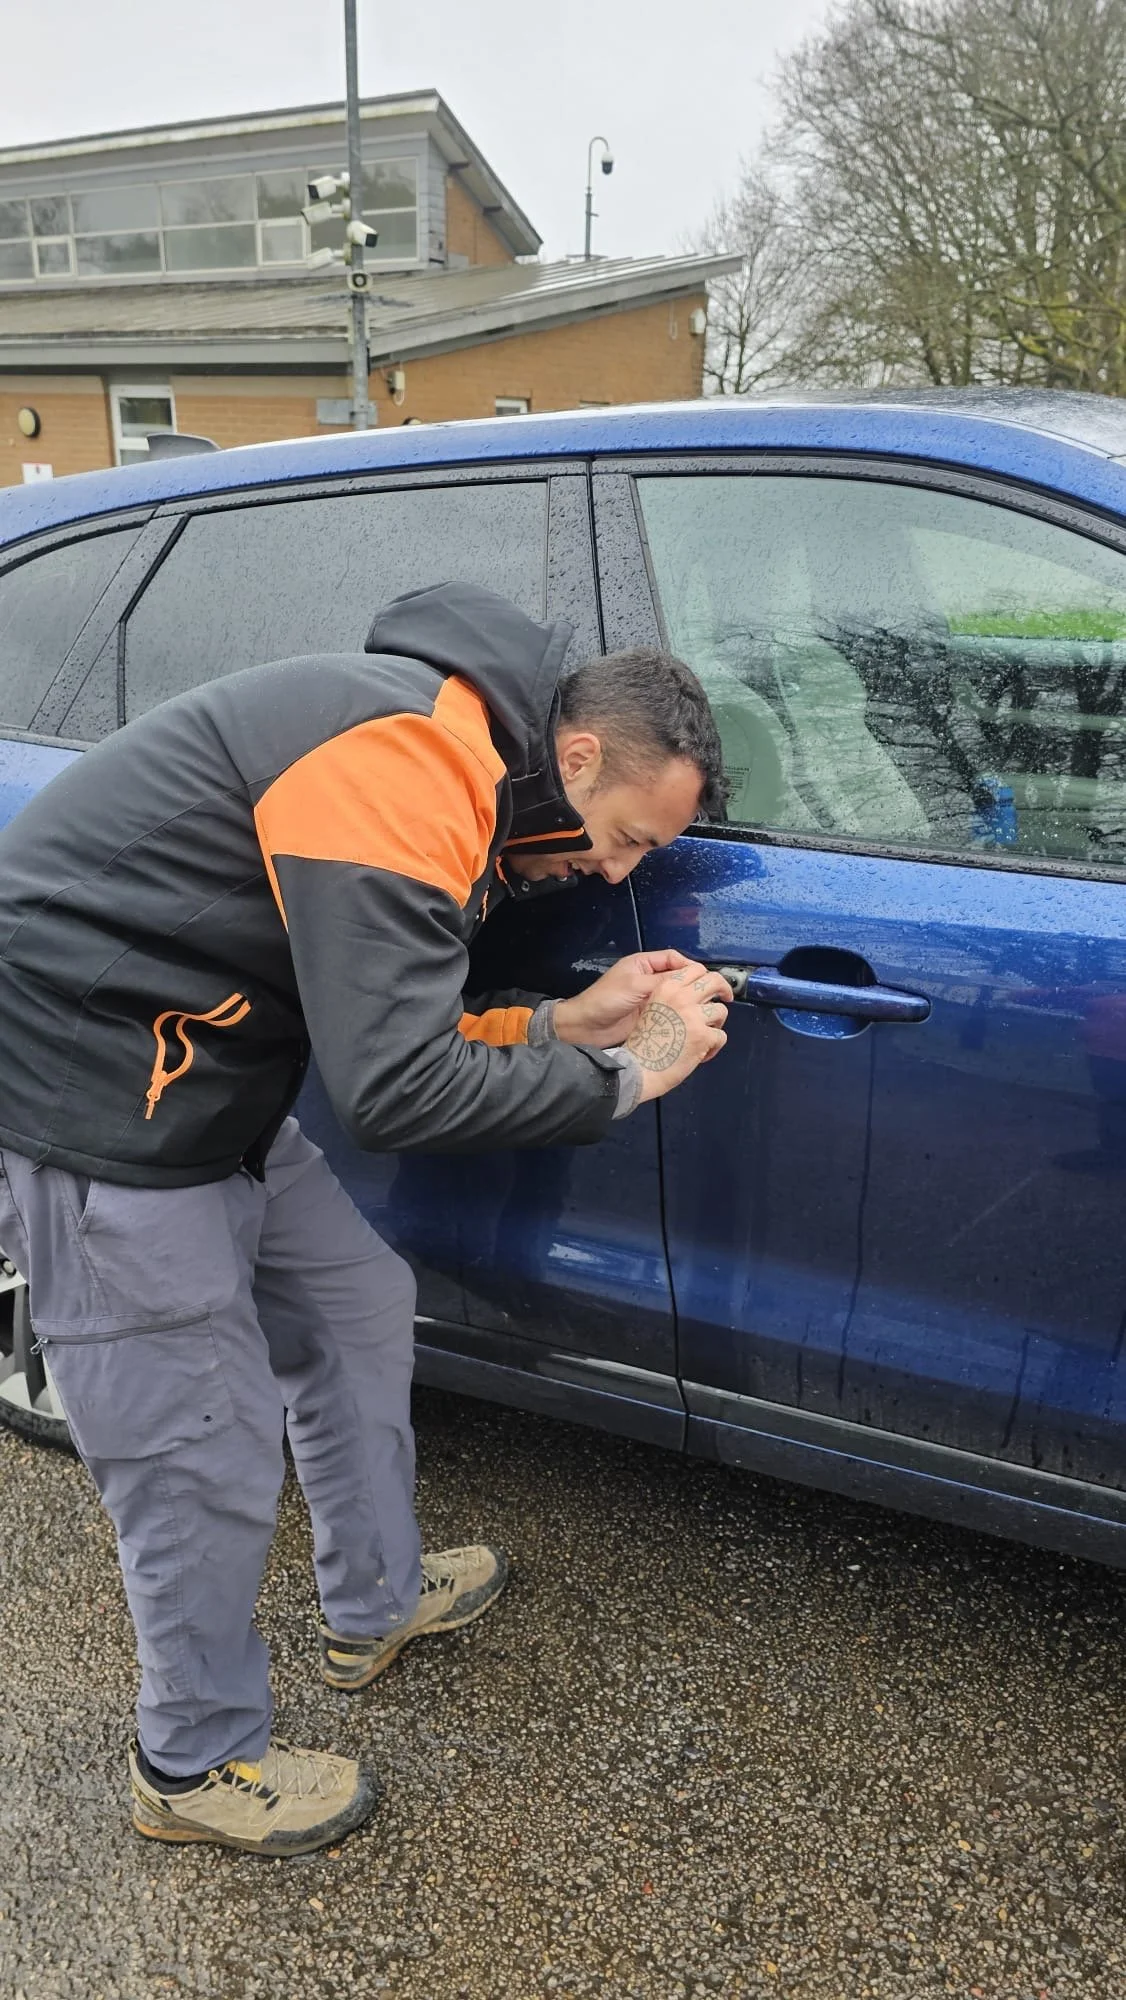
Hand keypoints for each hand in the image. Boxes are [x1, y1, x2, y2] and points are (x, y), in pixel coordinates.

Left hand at [553, 949, 701, 1047]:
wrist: (586, 1028)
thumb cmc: (605, 1000)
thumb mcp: (635, 986)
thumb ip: (663, 982)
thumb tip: (690, 981)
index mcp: (643, 965)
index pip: (674, 959)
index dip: (691, 966)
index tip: (707, 978)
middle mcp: (649, 980)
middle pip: (680, 977)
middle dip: (697, 984)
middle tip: (715, 995)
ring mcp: (651, 999)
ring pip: (678, 996)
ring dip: (692, 1001)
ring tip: (708, 1009)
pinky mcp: (651, 1017)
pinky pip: (672, 1012)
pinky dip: (684, 1015)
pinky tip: (694, 1021)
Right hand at [626, 966, 732, 1102]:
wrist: (640, 1067)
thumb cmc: (643, 1044)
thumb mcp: (652, 1007)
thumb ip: (673, 998)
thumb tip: (697, 997)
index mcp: (667, 988)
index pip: (696, 969)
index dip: (707, 978)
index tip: (711, 987)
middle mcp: (682, 997)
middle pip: (715, 981)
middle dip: (724, 989)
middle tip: (725, 998)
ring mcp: (694, 1016)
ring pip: (721, 1010)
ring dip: (716, 1023)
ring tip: (705, 1035)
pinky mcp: (704, 1036)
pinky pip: (721, 1036)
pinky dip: (714, 1046)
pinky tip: (702, 1053)